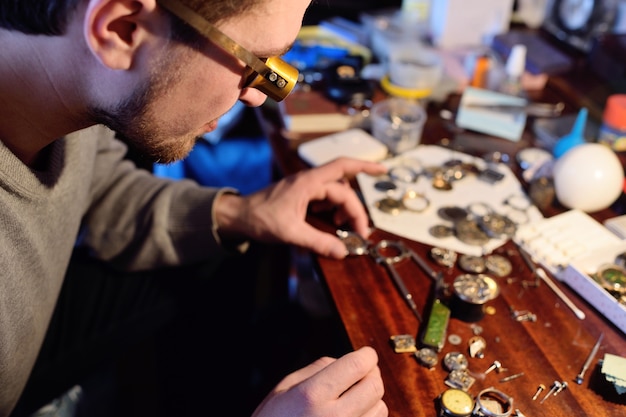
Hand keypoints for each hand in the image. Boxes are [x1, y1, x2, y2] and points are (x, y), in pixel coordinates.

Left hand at [215, 158, 386, 257]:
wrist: (238, 217)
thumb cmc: (260, 219)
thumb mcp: (290, 233)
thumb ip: (318, 242)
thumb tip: (343, 252)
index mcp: (308, 182)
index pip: (343, 171)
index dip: (366, 168)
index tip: (384, 171)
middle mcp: (309, 181)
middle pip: (342, 189)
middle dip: (355, 210)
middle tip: (360, 234)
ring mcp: (305, 189)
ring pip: (335, 194)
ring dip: (344, 210)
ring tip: (343, 228)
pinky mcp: (301, 198)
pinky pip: (325, 200)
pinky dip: (333, 212)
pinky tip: (331, 224)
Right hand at [251, 346, 386, 416]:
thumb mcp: (283, 389)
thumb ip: (317, 369)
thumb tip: (344, 360)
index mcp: (312, 396)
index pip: (356, 366)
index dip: (367, 355)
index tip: (366, 354)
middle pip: (375, 386)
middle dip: (372, 374)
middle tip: (363, 373)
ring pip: (381, 409)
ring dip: (373, 399)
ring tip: (355, 398)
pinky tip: (355, 414)